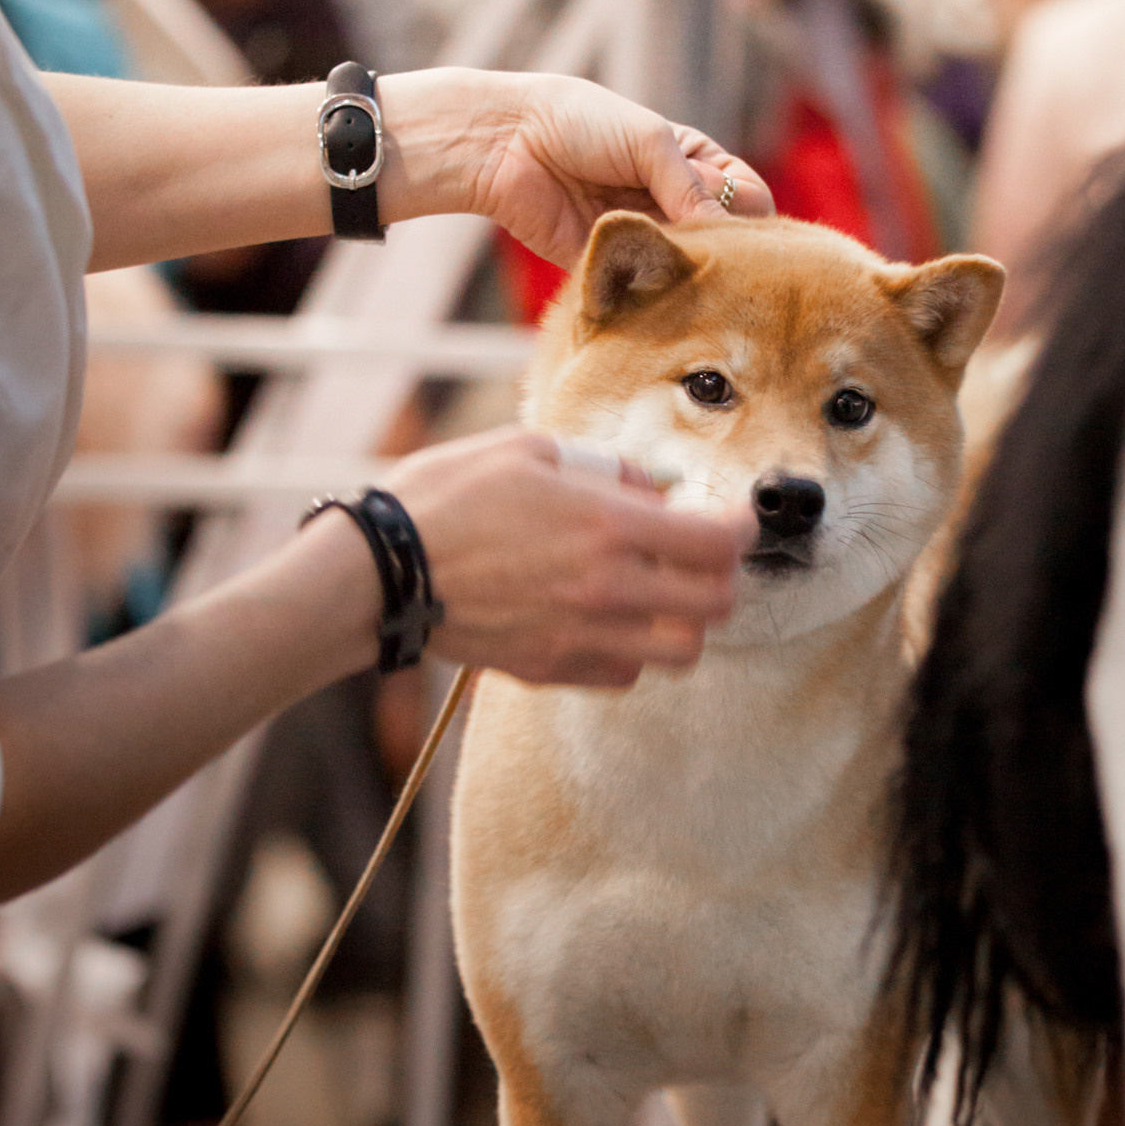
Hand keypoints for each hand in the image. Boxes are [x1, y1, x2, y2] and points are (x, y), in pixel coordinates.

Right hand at [385, 428, 752, 687]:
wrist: (382, 572)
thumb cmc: (446, 498)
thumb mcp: (528, 451)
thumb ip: (602, 468)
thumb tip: (648, 488)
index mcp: (609, 525)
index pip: (719, 543)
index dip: (743, 528)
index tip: (739, 518)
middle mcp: (608, 588)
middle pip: (715, 605)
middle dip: (720, 578)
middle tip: (702, 558)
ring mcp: (582, 635)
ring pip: (679, 652)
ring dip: (683, 623)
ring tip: (660, 596)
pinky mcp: (552, 668)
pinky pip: (625, 674)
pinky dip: (633, 653)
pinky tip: (611, 622)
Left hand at [386, 68, 771, 268]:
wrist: (507, 144)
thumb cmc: (581, 124)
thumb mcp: (648, 141)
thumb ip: (690, 187)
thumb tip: (726, 237)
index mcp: (693, 163)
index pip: (747, 195)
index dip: (747, 209)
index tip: (733, 215)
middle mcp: (674, 202)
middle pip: (723, 237)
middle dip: (722, 245)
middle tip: (704, 246)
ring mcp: (647, 236)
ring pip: (690, 267)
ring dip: (689, 269)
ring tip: (675, 263)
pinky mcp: (615, 267)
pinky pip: (649, 287)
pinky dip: (656, 288)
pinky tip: (654, 282)